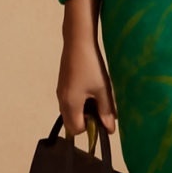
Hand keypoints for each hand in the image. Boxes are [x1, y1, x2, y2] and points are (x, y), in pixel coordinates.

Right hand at [57, 0, 116, 135]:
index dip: (90, 127)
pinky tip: (90, 87)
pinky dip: (79, 101)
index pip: (76, 130)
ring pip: (70, 111)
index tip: (102, 115)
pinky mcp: (62, 84)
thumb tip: (110, 130)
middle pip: (71, 123)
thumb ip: (106, 111)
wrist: (78, 42)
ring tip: (97, 95)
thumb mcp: (103, 90)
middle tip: (100, 106)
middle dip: (86, 120)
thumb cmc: (91, 67)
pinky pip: (69, 101)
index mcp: (70, 105)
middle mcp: (62, 101)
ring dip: (83, 110)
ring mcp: (60, 92)